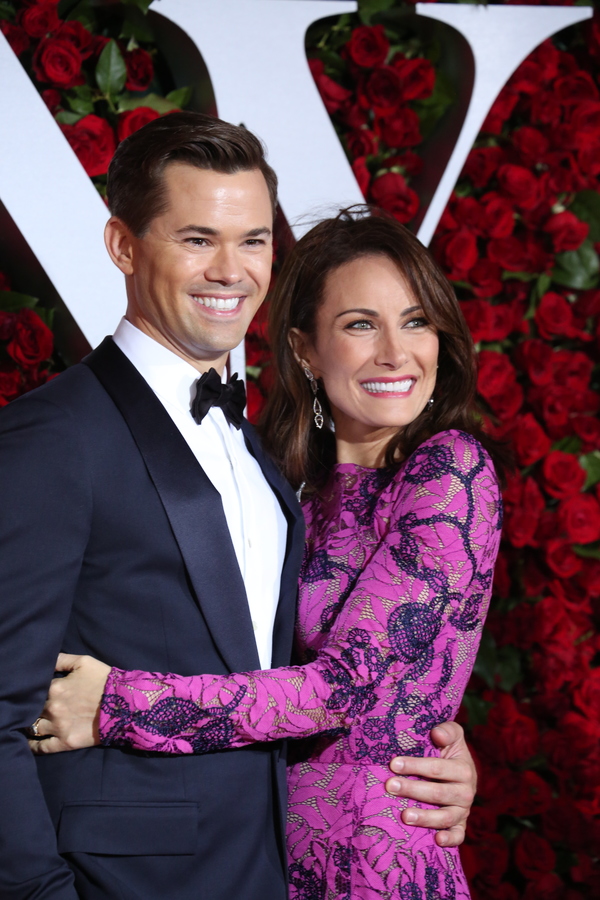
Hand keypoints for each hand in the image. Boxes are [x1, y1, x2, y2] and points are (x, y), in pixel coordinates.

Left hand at [28, 653, 109, 754]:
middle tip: (26, 707)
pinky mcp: (65, 743)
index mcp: (55, 688)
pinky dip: (33, 746)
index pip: (33, 690)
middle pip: (30, 709)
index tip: (27, 691)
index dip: (30, 690)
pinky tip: (30, 742)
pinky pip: (41, 748)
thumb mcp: (83, 662)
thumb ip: (61, 659)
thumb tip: (43, 661)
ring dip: (28, 725)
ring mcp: (58, 727)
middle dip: (28, 707)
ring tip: (26, 723)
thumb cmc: (104, 680)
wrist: (126, 704)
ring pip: (32, 728)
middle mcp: (52, 708)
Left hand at [385, 721, 475, 847]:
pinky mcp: (460, 825)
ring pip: (446, 817)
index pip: (436, 768)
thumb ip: (447, 731)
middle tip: (390, 786)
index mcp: (463, 768)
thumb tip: (436, 733)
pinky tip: (437, 840)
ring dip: (425, 817)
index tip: (394, 764)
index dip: (415, 766)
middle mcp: (466, 791)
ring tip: (404, 816)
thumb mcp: (453, 735)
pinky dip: (450, 839)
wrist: (462, 771)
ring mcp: (463, 810)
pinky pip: (458, 835)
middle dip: (412, 790)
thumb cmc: (449, 750)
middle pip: (438, 793)